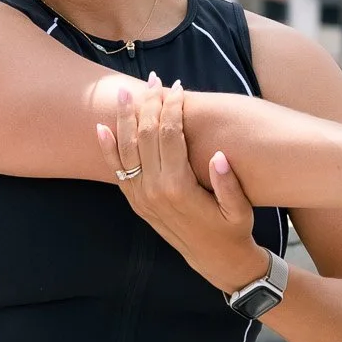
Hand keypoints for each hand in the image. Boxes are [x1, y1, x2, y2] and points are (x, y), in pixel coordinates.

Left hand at [96, 74, 267, 293]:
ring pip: (127, 149)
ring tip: (126, 92)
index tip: (178, 86)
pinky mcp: (136, 202)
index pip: (169, 135)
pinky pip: (117, 172)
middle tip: (154, 79)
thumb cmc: (233, 231)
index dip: (172, 108)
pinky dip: (108, 149)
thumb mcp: (240, 210)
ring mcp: (141, 197)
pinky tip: (101, 128)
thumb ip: (228, 184)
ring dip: (126, 118)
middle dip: (149, 104)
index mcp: (179, 188)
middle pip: (145, 136)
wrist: (215, 262)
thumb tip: (218, 154)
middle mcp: (154, 191)